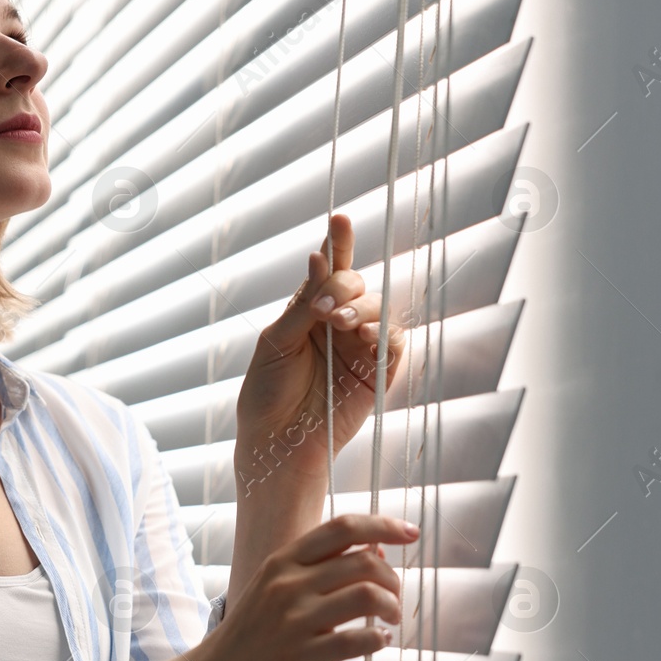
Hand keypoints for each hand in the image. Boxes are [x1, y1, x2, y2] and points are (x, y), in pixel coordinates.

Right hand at [179, 513, 417, 660]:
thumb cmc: (249, 635)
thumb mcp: (273, 589)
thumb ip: (318, 569)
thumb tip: (376, 552)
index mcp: (282, 562)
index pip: (342, 528)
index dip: (383, 526)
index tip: (410, 532)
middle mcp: (287, 585)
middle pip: (363, 562)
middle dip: (392, 579)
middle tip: (394, 598)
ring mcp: (294, 621)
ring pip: (366, 597)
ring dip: (391, 606)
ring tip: (390, 620)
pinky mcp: (302, 658)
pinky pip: (358, 641)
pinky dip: (378, 639)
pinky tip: (378, 642)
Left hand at [235, 213, 405, 489]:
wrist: (277, 443)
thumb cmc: (267, 393)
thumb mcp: (276, 342)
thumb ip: (303, 304)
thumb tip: (319, 257)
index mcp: (309, 312)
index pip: (329, 271)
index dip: (339, 243)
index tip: (339, 218)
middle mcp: (337, 325)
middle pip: (357, 285)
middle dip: (343, 287)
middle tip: (323, 309)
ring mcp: (359, 347)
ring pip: (378, 309)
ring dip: (361, 308)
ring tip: (338, 323)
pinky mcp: (378, 373)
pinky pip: (394, 343)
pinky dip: (382, 332)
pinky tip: (363, 335)